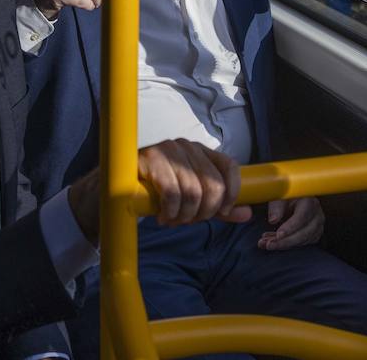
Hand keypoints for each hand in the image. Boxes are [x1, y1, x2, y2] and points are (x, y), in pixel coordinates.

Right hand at [66, 140, 249, 244]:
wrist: (119, 187)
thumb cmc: (159, 192)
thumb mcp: (193, 200)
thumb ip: (220, 207)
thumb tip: (247, 214)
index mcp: (201, 152)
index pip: (230, 166)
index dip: (232, 193)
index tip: (221, 212)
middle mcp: (187, 145)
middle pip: (212, 185)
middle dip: (203, 212)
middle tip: (188, 221)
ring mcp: (168, 149)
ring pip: (193, 192)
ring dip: (184, 215)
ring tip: (172, 220)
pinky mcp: (150, 157)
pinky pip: (172, 192)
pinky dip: (170, 211)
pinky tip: (162, 216)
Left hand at [258, 197, 324, 250]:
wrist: (295, 197)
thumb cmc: (288, 194)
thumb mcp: (280, 194)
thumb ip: (276, 206)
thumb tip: (273, 220)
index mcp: (310, 201)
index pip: (302, 217)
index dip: (290, 227)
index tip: (278, 235)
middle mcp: (317, 215)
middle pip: (305, 233)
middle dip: (286, 241)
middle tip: (269, 244)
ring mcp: (317, 225)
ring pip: (303, 240)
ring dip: (285, 244)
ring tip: (267, 243)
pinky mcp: (314, 233)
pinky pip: (303, 243)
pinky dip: (289, 245)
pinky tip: (275, 242)